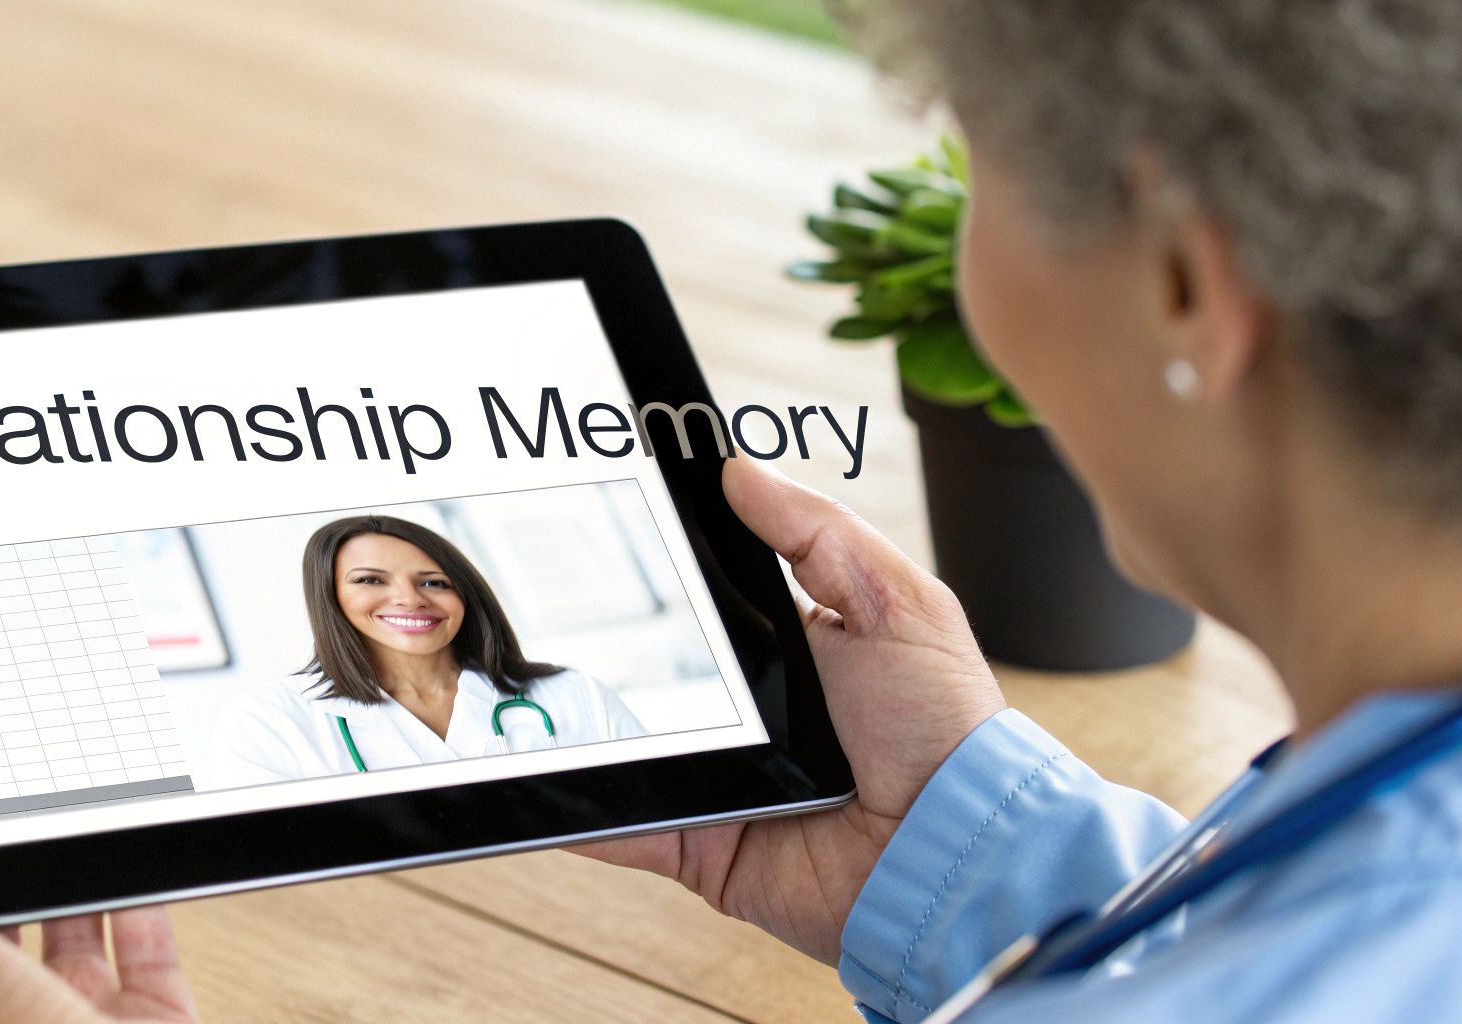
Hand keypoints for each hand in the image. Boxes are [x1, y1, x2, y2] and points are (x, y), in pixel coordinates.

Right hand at [570, 458, 1005, 964]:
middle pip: (652, 667)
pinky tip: (531, 774)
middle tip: (542, 601)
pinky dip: (577, 809)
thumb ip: (821, 532)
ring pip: (624, 742)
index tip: (607, 520)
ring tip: (515, 686)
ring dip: (579, 721)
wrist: (946, 855)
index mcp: (794, 648)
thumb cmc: (945, 733)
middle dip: (601, 641)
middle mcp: (751, 712)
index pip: (710, 595)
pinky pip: (620, 823)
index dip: (663, 565)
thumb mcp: (899, 604)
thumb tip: (739, 470)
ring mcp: (717, 777)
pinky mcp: (697, 842)